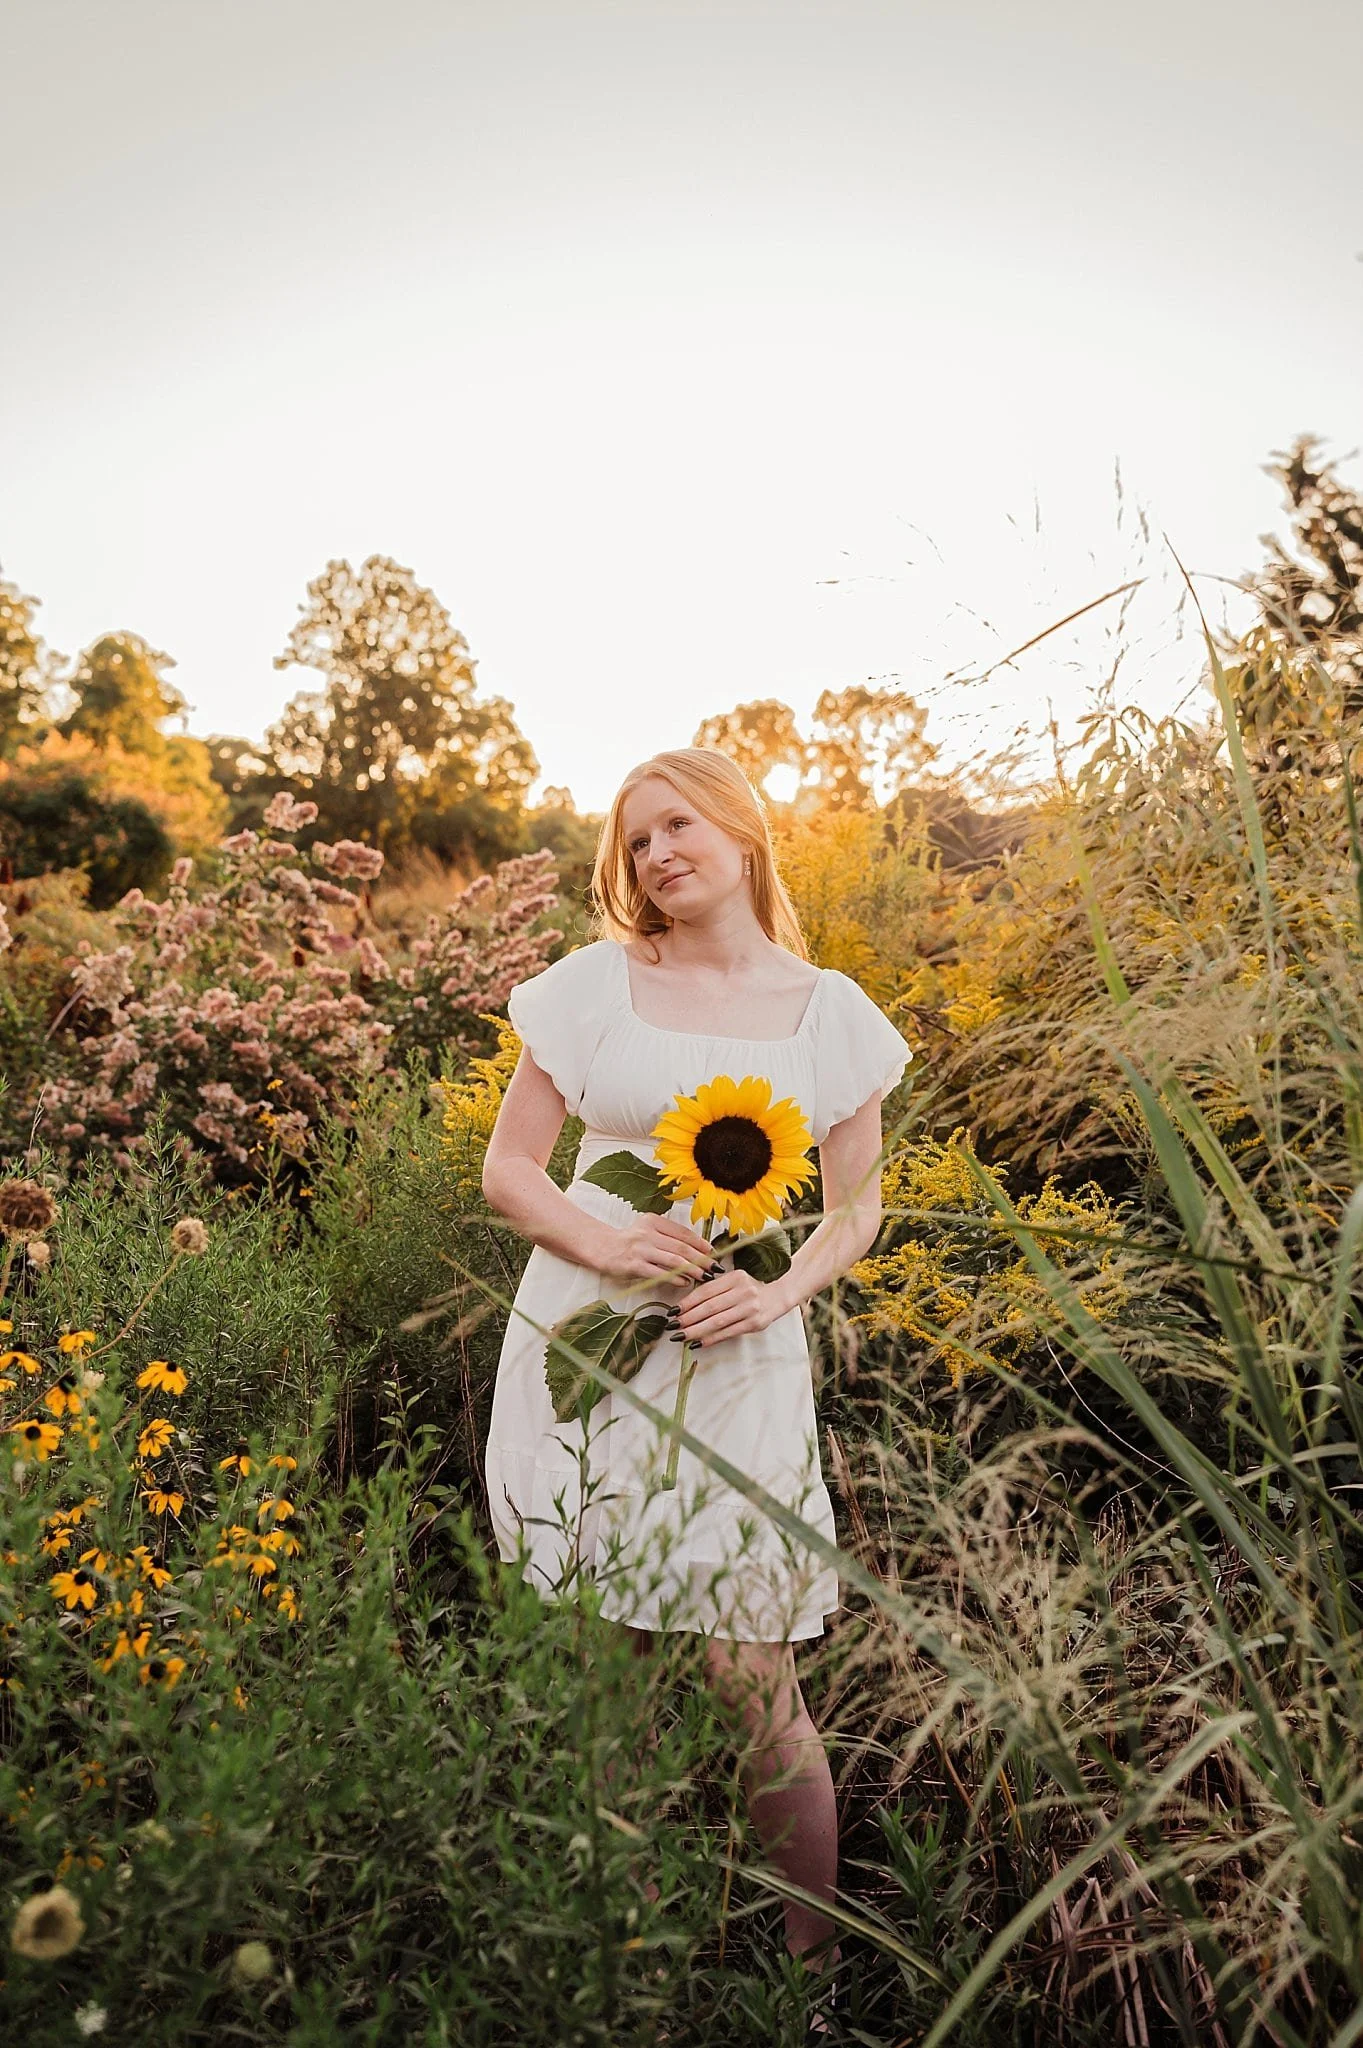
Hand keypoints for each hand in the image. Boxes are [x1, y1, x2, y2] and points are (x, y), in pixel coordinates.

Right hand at [605, 1213, 714, 1286]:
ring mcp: (640, 1249)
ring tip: (703, 1276)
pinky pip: (659, 1272)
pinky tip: (684, 1283)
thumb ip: (668, 1236)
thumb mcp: (648, 1230)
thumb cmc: (629, 1241)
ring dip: (691, 1269)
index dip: (700, 1243)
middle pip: (681, 1247)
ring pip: (673, 1260)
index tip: (712, 1252)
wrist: (601, 1247)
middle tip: (713, 1268)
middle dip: (701, 1259)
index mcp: (654, 1221)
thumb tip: (696, 1249)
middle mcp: (647, 1233)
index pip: (683, 1233)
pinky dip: (674, 1278)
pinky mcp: (634, 1264)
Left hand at [675, 1268, 791, 1347]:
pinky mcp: (754, 1324)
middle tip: (673, 1325)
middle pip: (709, 1307)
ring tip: (681, 1336)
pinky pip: (728, 1333)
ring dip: (696, 1330)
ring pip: (717, 1322)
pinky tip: (698, 1343)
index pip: (706, 1291)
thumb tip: (686, 1304)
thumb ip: (715, 1288)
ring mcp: (750, 1308)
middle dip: (688, 1318)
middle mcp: (743, 1292)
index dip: (687, 1302)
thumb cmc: (751, 1288)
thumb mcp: (735, 1280)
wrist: (780, 1296)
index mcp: (735, 1277)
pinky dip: (711, 1339)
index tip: (673, 1311)